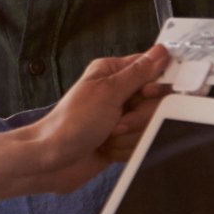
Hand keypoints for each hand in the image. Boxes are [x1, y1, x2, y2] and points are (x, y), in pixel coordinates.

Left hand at [18, 47, 170, 194]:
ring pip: (152, 125)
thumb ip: (138, 73)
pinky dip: (127, 150)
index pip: (153, 69)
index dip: (156, 85)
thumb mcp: (107, 92)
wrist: (52, 161)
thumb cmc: (71, 123)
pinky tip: (108, 150)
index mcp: (112, 73)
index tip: (145, 95)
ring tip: (107, 137)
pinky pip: (143, 144)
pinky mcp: (123, 140)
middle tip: (116, 122)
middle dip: (140, 117)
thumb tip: (161, 52)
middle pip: (156, 102)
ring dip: (131, 136)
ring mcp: (121, 118)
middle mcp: (118, 93)